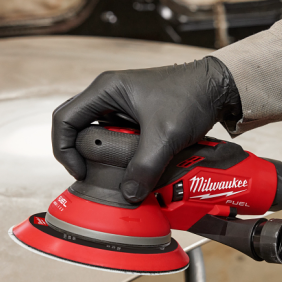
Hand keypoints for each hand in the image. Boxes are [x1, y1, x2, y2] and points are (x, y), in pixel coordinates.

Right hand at [52, 56, 241, 202]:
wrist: (217, 87)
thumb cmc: (190, 97)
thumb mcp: (165, 136)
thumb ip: (146, 166)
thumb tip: (129, 194)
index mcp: (105, 89)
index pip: (64, 119)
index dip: (64, 149)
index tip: (81, 172)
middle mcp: (109, 93)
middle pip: (76, 125)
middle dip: (79, 153)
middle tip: (92, 175)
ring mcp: (122, 102)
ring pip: (97, 131)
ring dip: (102, 153)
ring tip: (114, 173)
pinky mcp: (136, 112)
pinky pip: (116, 133)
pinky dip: (119, 151)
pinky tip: (131, 166)